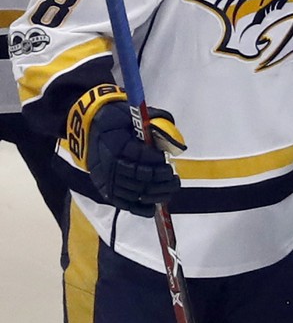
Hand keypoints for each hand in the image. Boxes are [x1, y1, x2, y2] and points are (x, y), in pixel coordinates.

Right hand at [69, 84, 185, 216]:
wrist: (87, 127)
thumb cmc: (116, 119)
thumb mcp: (132, 115)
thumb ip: (155, 124)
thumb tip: (175, 141)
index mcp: (117, 143)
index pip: (141, 157)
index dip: (157, 161)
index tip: (167, 161)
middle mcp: (110, 163)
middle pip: (140, 177)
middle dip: (161, 179)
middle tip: (173, 177)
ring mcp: (107, 178)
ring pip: (135, 191)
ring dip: (156, 193)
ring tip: (170, 188)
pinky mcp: (104, 187)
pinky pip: (122, 202)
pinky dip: (139, 208)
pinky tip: (153, 208)